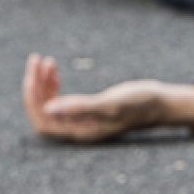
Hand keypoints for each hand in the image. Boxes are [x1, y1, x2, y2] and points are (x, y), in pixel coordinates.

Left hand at [24, 53, 193, 142]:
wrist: (160, 102)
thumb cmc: (139, 103)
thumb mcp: (110, 103)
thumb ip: (80, 107)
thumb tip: (48, 109)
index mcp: (81, 132)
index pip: (43, 122)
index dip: (32, 100)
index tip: (32, 75)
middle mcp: (78, 129)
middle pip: (42, 112)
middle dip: (35, 87)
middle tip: (35, 60)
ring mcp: (81, 120)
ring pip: (49, 104)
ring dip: (42, 82)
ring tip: (45, 61)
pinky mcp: (86, 110)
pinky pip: (59, 99)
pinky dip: (52, 83)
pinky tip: (53, 69)